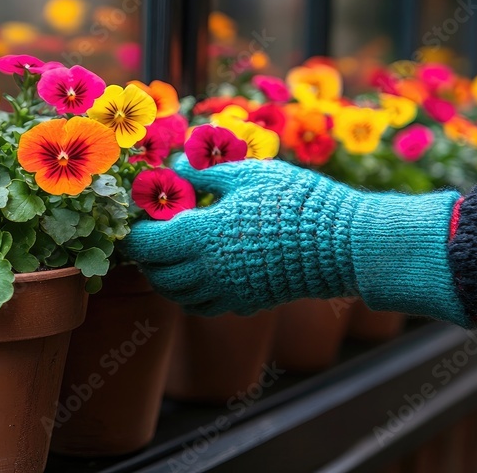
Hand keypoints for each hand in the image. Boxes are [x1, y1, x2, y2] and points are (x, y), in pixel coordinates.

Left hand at [122, 156, 464, 321]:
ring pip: (176, 296)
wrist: (343, 244)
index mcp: (202, 237)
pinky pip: (203, 306)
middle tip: (153, 231)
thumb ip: (203, 173)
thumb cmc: (296, 200)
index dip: (134, 232)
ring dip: (166, 276)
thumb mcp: (247, 173)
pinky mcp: (245, 303)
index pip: (146, 245)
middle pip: (156, 275)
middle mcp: (208, 272)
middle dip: (147, 255)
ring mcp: (227, 292)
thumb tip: (172, 169)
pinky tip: (203, 268)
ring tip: (175, 250)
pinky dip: (191, 292)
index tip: (137, 216)